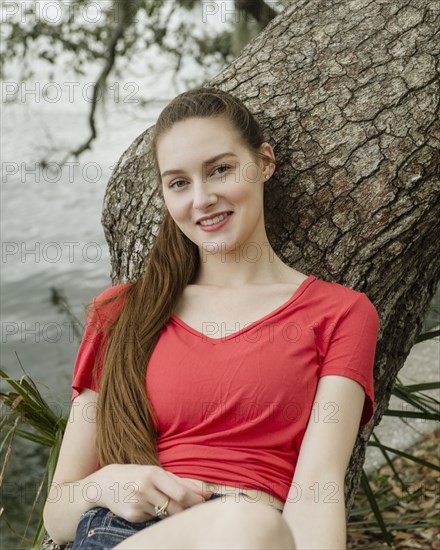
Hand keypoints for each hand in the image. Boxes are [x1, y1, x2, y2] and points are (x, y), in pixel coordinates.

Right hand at [95, 464, 212, 522]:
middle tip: (197, 508)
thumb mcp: (157, 472)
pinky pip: (153, 519)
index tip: (206, 501)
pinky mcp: (132, 516)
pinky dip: (157, 515)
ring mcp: (137, 504)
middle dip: (188, 509)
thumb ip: (181, 481)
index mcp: (153, 473)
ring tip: (170, 503)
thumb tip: (205, 492)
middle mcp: (144, 488)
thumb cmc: (138, 475)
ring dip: (173, 512)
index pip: (180, 492)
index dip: (195, 499)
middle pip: (175, 506)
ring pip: (165, 515)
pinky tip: (149, 506)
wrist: (106, 483)